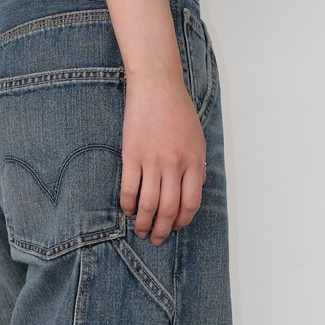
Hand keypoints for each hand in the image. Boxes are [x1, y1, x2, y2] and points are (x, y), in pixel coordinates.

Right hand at [119, 72, 206, 245]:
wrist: (156, 86)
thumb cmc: (178, 111)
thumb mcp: (197, 139)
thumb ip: (196, 167)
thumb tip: (190, 193)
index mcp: (194, 161)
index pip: (191, 203)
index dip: (183, 221)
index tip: (176, 227)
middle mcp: (175, 164)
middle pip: (169, 209)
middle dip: (163, 230)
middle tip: (157, 239)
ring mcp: (152, 161)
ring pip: (149, 204)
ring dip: (144, 223)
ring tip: (141, 231)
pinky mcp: (132, 155)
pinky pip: (129, 189)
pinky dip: (128, 205)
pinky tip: (128, 210)